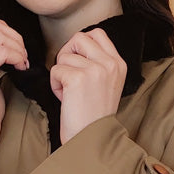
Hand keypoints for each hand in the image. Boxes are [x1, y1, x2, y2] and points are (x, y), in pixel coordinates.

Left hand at [49, 28, 125, 143]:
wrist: (92, 139)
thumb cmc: (93, 115)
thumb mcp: (107, 84)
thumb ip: (99, 62)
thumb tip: (77, 45)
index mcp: (119, 64)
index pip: (97, 34)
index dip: (80, 46)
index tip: (78, 64)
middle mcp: (110, 64)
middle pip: (78, 38)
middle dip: (67, 54)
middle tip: (70, 75)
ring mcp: (95, 70)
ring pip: (64, 56)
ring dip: (61, 74)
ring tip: (70, 93)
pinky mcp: (78, 79)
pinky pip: (55, 70)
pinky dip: (55, 85)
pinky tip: (65, 99)